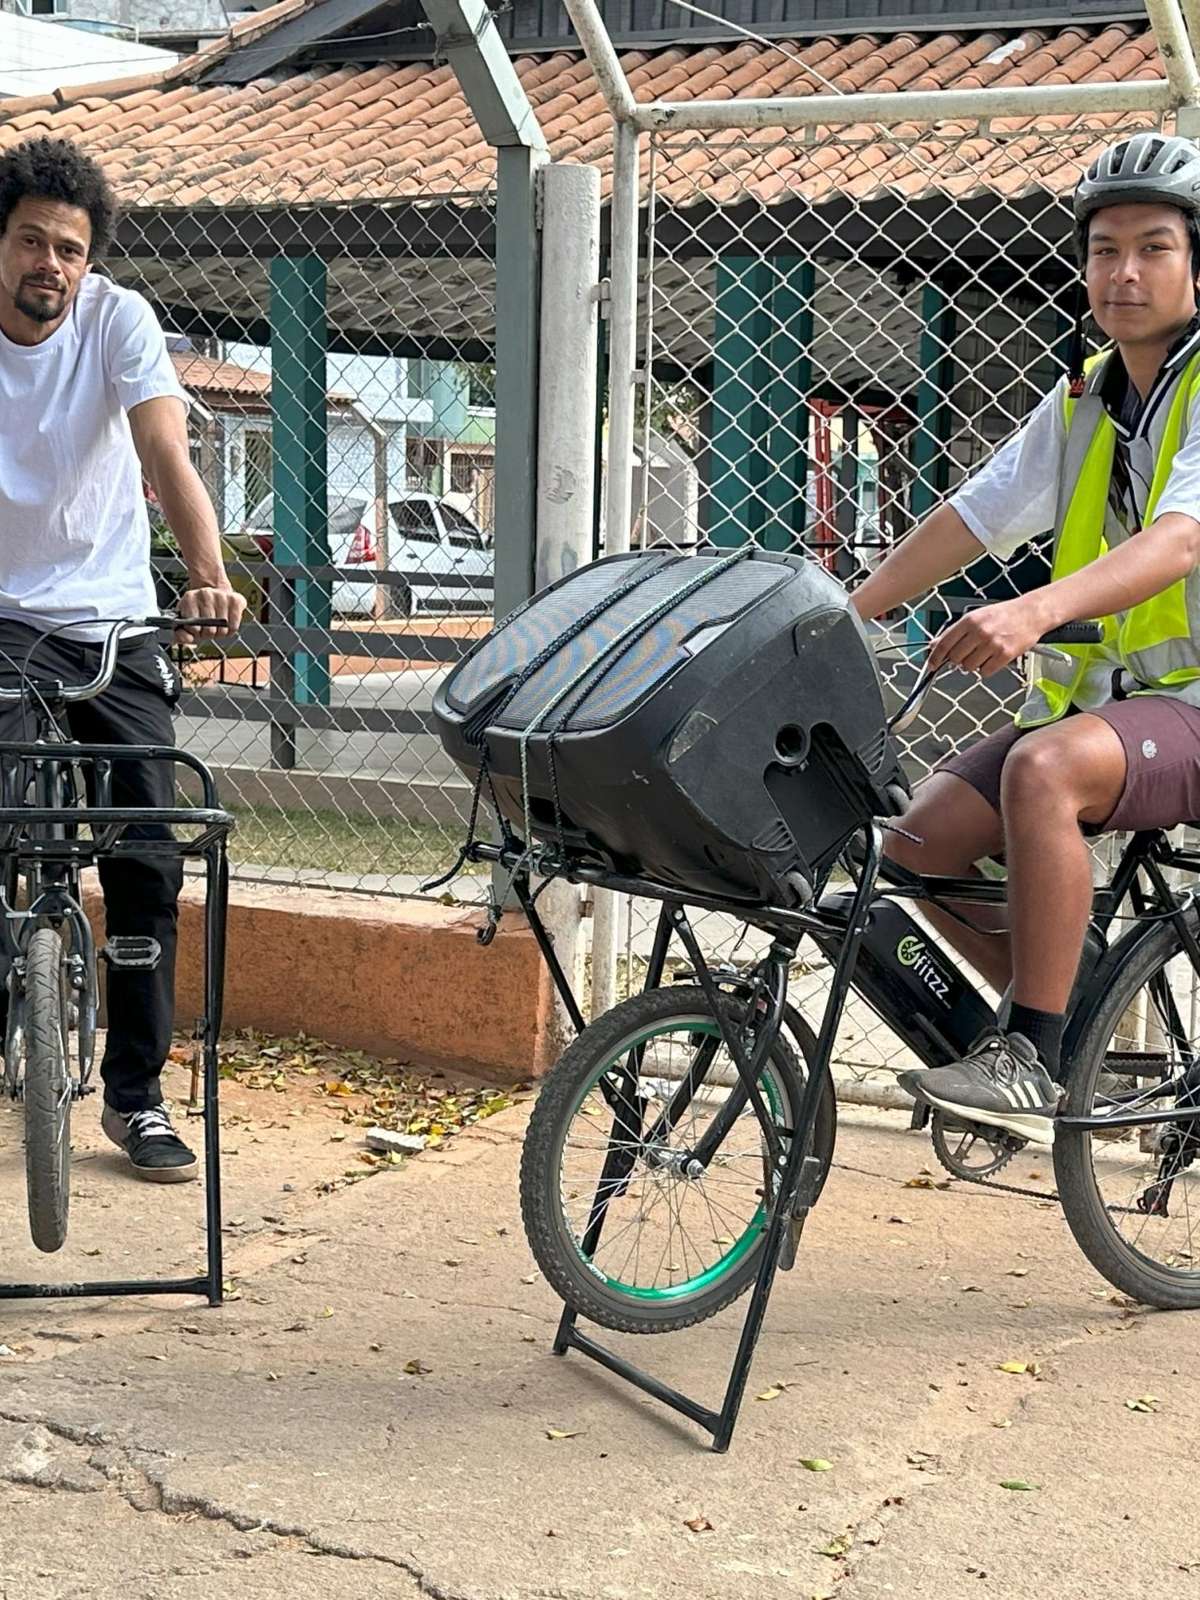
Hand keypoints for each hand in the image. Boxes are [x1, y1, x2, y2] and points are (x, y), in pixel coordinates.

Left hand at [177, 582, 245, 645]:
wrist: (215, 594)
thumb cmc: (199, 612)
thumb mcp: (186, 621)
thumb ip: (181, 634)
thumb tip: (185, 639)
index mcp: (189, 598)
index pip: (193, 627)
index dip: (196, 633)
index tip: (196, 629)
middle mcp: (205, 593)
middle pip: (209, 630)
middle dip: (208, 634)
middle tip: (207, 628)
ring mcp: (221, 596)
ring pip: (223, 629)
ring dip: (220, 633)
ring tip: (217, 625)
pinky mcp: (236, 600)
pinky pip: (234, 626)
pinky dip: (230, 630)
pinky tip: (226, 624)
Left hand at [927, 597, 1046, 677]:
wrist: (1030, 613)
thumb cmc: (1003, 615)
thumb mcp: (975, 617)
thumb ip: (955, 631)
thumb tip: (935, 645)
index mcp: (969, 621)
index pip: (944, 643)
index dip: (935, 657)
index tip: (931, 664)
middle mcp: (979, 632)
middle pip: (955, 658)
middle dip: (957, 660)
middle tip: (967, 654)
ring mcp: (992, 644)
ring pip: (969, 667)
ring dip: (973, 664)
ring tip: (983, 653)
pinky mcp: (1005, 655)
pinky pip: (985, 672)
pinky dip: (985, 669)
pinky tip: (991, 659)